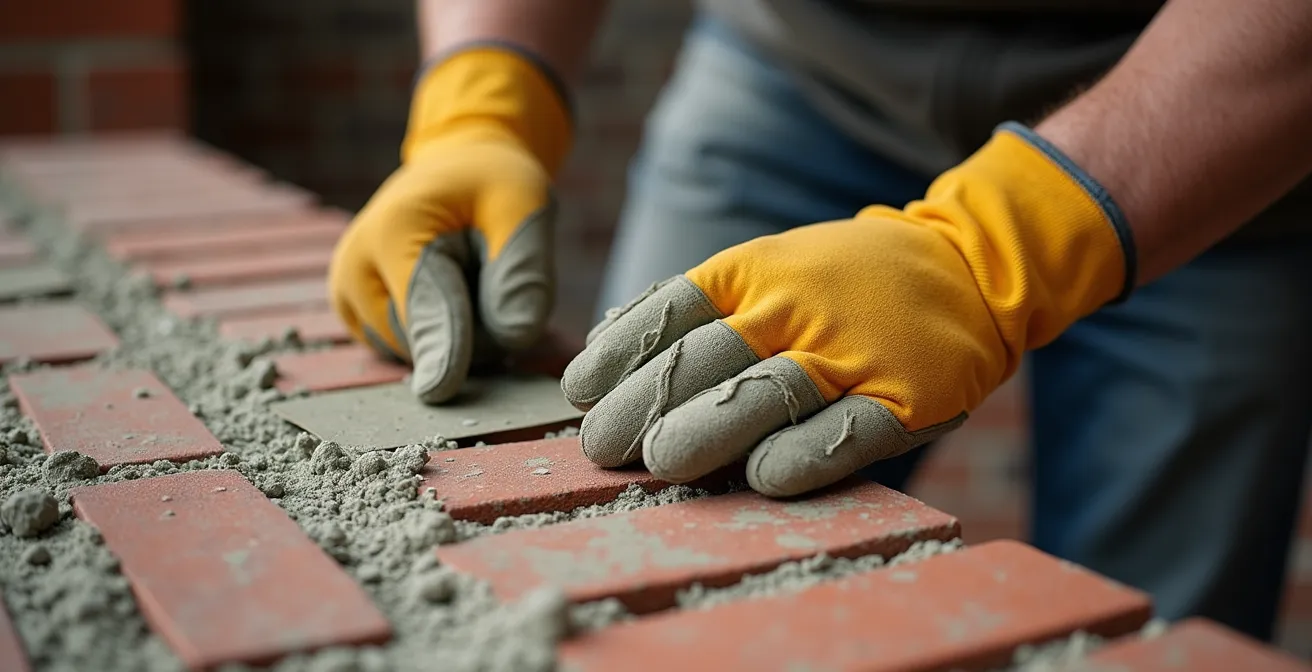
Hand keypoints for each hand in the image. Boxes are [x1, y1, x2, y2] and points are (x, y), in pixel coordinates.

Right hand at [329, 47, 570, 402]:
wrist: (456, 171)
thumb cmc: (493, 187)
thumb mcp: (523, 210)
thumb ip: (521, 273)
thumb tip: (512, 336)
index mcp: (395, 230)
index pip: (425, 306)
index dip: (442, 348)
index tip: (439, 391)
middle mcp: (354, 266)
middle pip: (422, 341)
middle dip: (474, 333)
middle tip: (494, 275)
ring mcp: (347, 295)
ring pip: (412, 356)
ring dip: (456, 339)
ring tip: (467, 279)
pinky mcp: (354, 316)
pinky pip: (405, 355)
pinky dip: (436, 340)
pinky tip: (447, 297)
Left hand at [562, 124, 1134, 496]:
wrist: (968, 264)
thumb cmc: (842, 282)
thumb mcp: (767, 269)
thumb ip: (694, 305)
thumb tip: (605, 334)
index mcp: (756, 274)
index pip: (674, 310)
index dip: (623, 352)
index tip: (579, 392)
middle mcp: (798, 308)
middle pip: (710, 357)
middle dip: (647, 402)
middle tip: (602, 446)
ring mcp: (853, 350)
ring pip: (771, 391)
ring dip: (711, 426)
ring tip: (659, 461)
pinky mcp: (906, 395)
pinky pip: (851, 428)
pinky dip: (808, 453)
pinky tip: (764, 478)